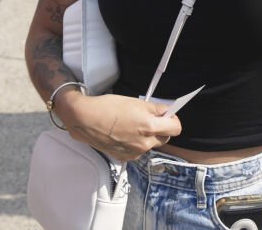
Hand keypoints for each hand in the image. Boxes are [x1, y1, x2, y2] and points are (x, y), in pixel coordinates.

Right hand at [56, 91, 181, 162]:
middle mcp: (144, 144)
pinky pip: (138, 150)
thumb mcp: (136, 102)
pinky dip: (135, 143)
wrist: (85, 120)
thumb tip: (168, 112)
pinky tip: (123, 134)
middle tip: (148, 118)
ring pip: (150, 144)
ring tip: (131, 125)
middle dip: (160, 128)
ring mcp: (135, 152)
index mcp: (149, 127)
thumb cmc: (108, 107)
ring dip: (146, 136)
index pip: (176, 128)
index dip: (172, 120)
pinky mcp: (126, 158)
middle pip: (164, 137)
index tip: (168, 116)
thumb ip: (156, 109)